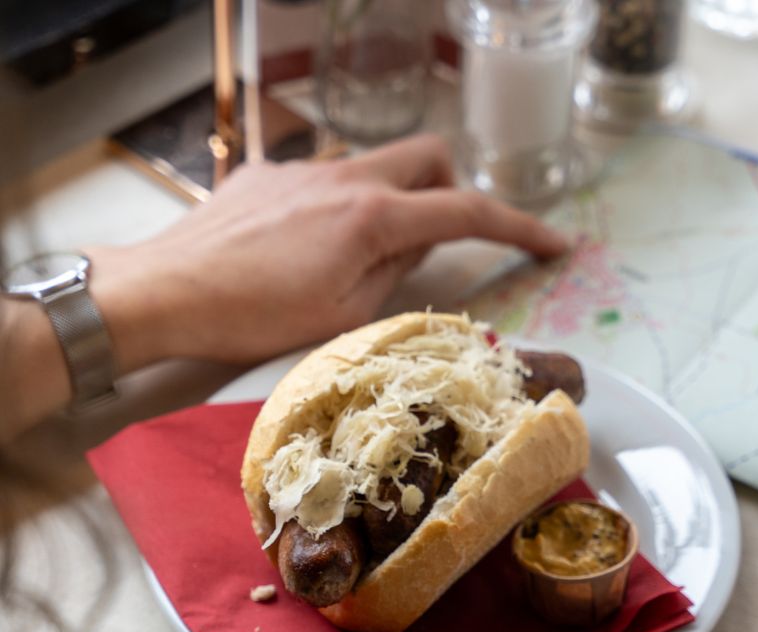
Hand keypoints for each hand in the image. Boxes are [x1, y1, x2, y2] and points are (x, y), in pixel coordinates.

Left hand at [88, 133, 566, 371]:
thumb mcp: (345, 314)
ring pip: (376, 164)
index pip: (468, 213)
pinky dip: (342, 204)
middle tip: (443, 239)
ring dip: (394, 199)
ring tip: (366, 257)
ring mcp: (305, 169)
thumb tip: (419, 247)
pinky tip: (309, 247)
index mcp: (374, 218)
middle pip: (428, 154)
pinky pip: (327, 177)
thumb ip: (396, 273)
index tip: (554, 243)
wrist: (169, 291)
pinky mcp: (269, 173)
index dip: (520, 228)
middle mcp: (346, 178)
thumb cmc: (257, 316)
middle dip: (453, 188)